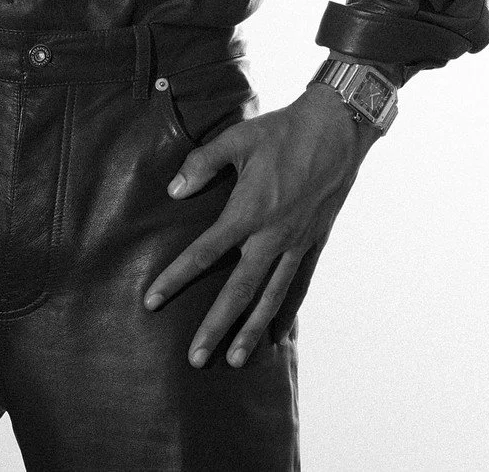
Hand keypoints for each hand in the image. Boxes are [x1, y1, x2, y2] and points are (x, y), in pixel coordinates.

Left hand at [143, 85, 377, 367]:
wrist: (336, 130)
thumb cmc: (282, 131)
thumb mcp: (237, 139)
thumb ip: (203, 164)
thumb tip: (173, 191)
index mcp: (248, 210)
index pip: (204, 252)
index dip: (175, 277)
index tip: (152, 300)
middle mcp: (272, 235)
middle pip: (238, 290)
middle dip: (214, 325)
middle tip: (195, 359)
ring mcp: (296, 243)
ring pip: (270, 298)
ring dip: (251, 331)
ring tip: (233, 359)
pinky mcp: (314, 243)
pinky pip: (298, 286)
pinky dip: (285, 313)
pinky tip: (276, 336)